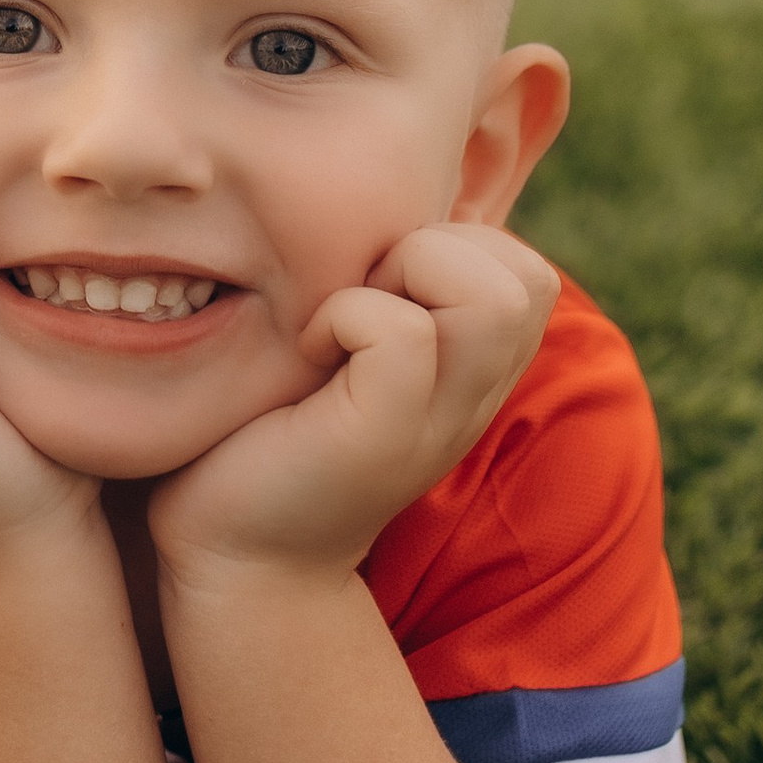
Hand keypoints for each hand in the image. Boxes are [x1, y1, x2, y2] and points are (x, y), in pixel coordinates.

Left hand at [149, 225, 558, 590]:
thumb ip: (390, 293)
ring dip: (405, 274)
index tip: (375, 286)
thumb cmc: (272, 438)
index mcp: (474, 374)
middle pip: (527, 274)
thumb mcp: (350, 353)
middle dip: (435, 248)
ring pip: (492, 293)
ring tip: (341, 319)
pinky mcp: (384, 436)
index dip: (454, 247)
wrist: (235, 556)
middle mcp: (473, 398)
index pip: (527, 268)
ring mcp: (439, 422)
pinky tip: (309, 351)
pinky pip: (403, 331)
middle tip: (360, 295)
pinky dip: (347, 314)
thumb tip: (385, 206)